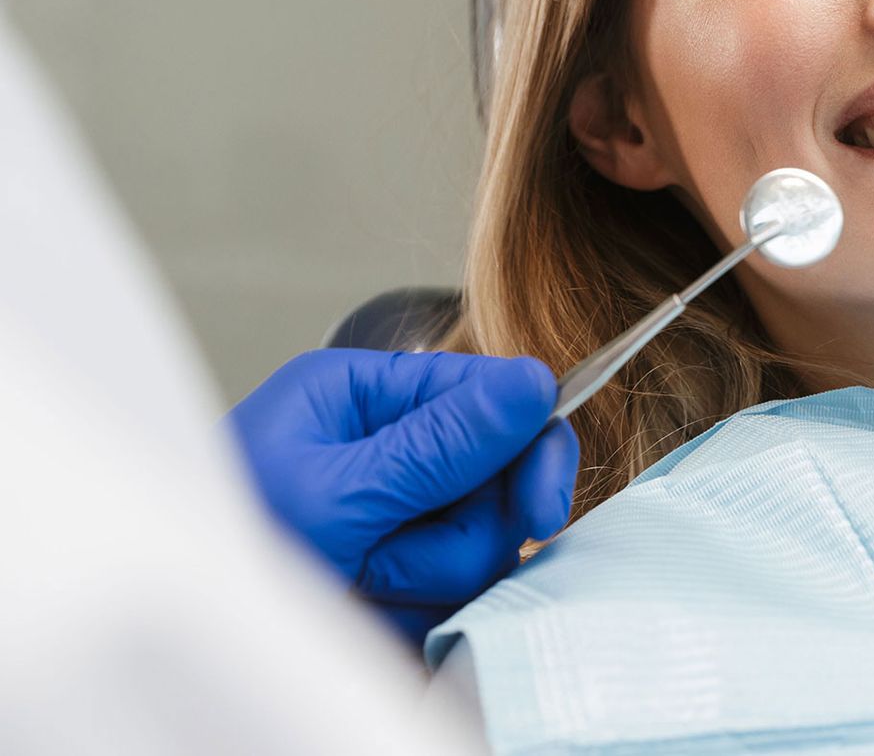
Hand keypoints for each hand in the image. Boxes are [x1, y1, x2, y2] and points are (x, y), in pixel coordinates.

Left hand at [226, 348, 577, 642]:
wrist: (186, 638)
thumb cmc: (227, 553)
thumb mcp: (337, 493)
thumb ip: (441, 444)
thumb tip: (533, 384)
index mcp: (364, 395)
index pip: (488, 395)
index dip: (530, 449)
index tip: (539, 511)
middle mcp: (386, 445)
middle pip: (494, 479)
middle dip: (457, 533)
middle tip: (401, 563)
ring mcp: (394, 511)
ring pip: (480, 543)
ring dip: (424, 578)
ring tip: (354, 586)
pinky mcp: (397, 569)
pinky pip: (452, 589)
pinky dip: (414, 611)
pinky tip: (363, 611)